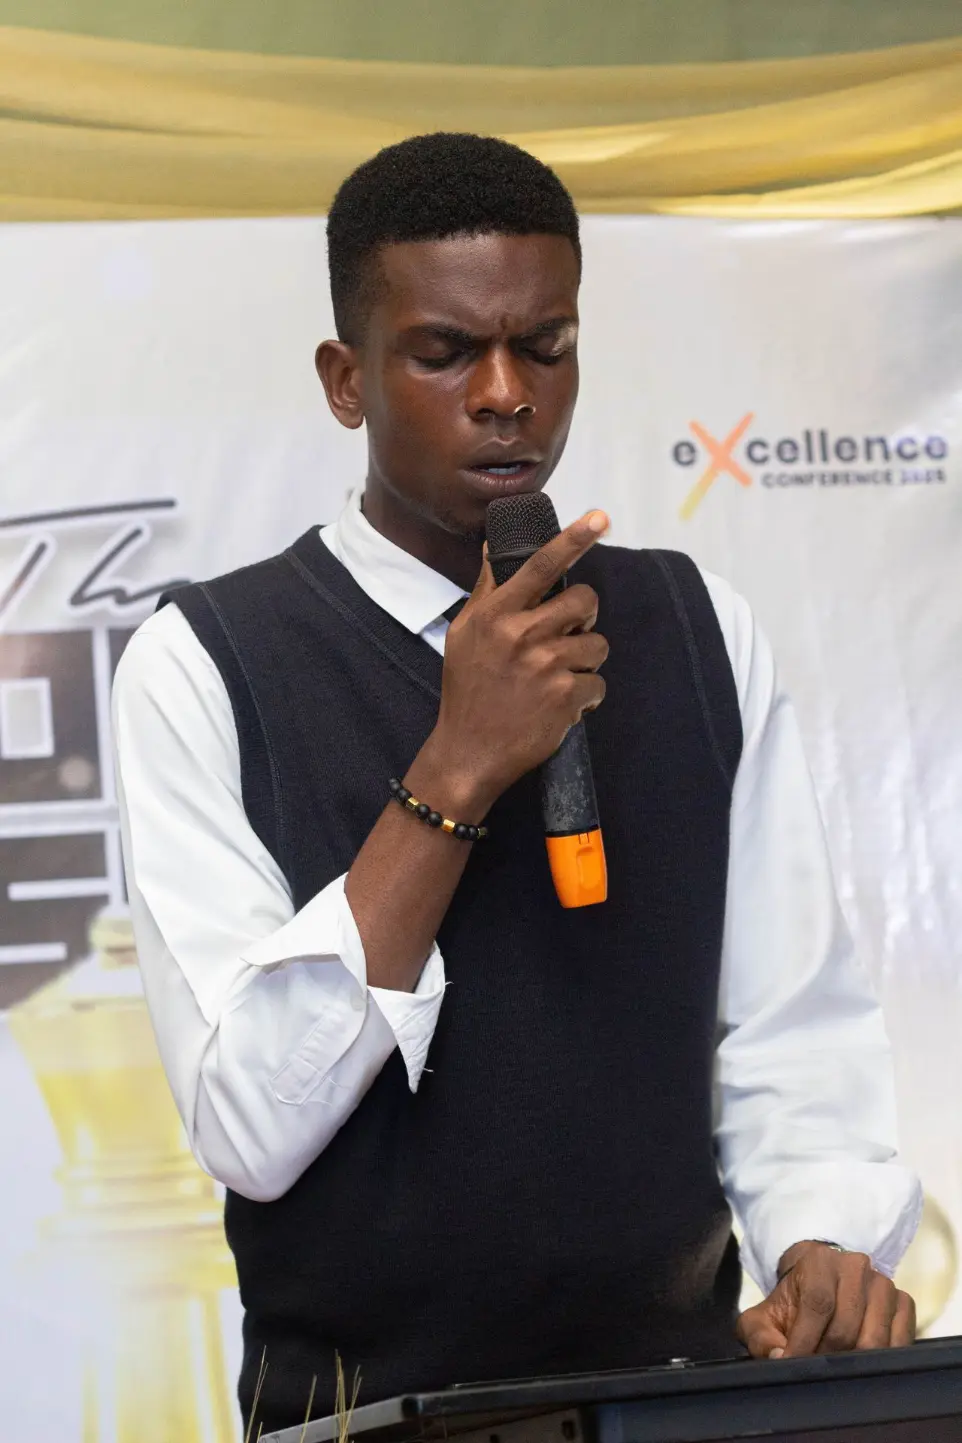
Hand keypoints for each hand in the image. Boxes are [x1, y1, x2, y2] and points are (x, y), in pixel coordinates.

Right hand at [426, 509, 609, 812]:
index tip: (599, 518)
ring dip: (586, 661)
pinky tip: (561, 706)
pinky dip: (586, 697)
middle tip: (569, 633)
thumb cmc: (467, 691)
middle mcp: (520, 634)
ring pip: (597, 644)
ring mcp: (545, 666)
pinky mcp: (564, 697)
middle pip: (584, 600)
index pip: (540, 566)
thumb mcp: (464, 634)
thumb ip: (486, 590)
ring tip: (559, 677)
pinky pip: (597, 684)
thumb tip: (490, 546)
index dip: (573, 538)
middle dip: (585, 617)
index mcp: (495, 614)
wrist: (468, 753)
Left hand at [737, 1242, 916, 1358]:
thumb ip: (761, 1339)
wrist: (819, 1285)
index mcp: (818, 1261)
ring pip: (875, 1338)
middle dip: (828, 1356)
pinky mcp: (903, 1300)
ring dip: (855, 1362)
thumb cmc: (791, 1306)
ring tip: (837, 1366)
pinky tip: (864, 1362)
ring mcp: (883, 1283)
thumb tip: (780, 1359)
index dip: (806, 1341)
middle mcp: (855, 1266)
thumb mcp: (762, 1319)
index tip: (795, 1363)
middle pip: (846, 1327)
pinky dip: (883, 1358)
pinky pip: (902, 1338)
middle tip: (816, 1368)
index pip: (818, 1304)